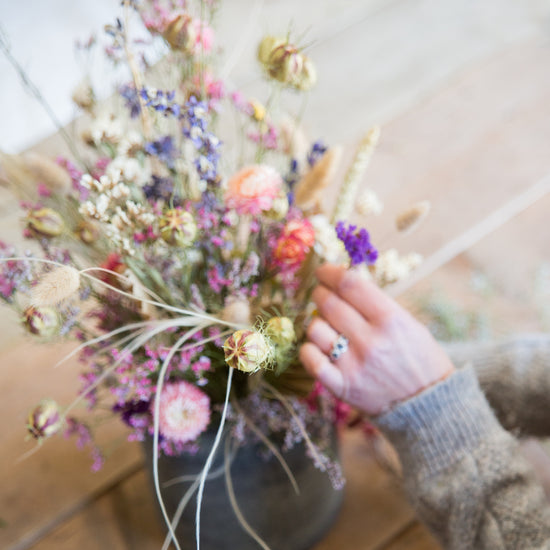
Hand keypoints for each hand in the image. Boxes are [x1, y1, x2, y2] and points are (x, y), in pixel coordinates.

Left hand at [299, 264, 454, 414]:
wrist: (430, 407)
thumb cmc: (420, 360)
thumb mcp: (409, 324)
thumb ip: (377, 305)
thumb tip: (343, 284)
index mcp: (391, 320)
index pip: (350, 285)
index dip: (330, 272)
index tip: (323, 271)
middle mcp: (371, 341)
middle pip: (329, 303)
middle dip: (319, 292)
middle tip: (320, 293)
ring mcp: (354, 365)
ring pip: (316, 329)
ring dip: (315, 321)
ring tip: (325, 324)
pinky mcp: (343, 387)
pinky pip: (311, 360)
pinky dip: (308, 349)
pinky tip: (316, 346)